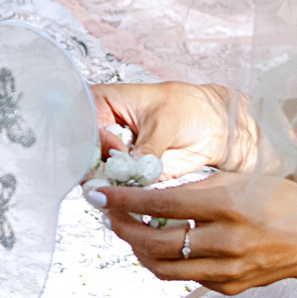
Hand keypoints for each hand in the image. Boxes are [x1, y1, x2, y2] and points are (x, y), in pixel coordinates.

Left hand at [89, 171, 296, 295]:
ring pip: (164, 268)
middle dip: (123, 229)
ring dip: (138, 251)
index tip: (99, 194)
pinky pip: (186, 278)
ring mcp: (229, 269)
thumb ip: (196, 187)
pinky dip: (168, 263)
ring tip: (129, 233)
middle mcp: (227, 240)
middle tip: (109, 216)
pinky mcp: (230, 287)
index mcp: (228, 204)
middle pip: (155, 243)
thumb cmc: (280, 200)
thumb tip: (148, 190)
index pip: (161, 203)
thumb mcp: (238, 179)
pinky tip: (162, 247)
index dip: (124, 200)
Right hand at [91, 81, 254, 179]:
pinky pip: (116, 187)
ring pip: (96, 173)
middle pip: (83, 151)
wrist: (213, 127)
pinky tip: (131, 195)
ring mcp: (114, 153)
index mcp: (102, 103)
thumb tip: (132, 169)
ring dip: (107, 183)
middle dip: (94, 167)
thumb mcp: (164, 123)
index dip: (92, 138)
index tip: (116, 149)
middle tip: (113, 176)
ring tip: (125, 186)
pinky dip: (121, 194)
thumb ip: (146, 147)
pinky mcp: (127, 173)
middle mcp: (103, 129)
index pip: (83, 123)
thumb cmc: (187, 108)